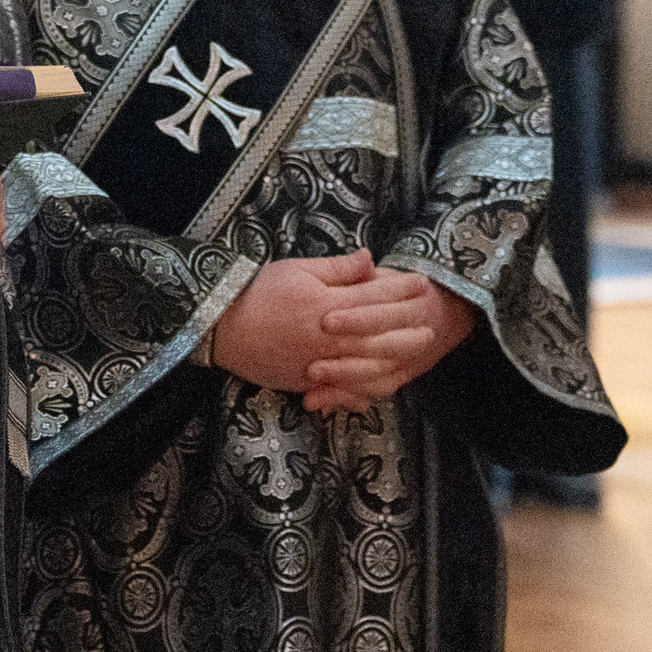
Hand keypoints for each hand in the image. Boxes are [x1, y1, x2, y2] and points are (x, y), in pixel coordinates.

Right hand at [212, 251, 474, 416]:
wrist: (221, 328)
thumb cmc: (258, 292)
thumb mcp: (297, 270)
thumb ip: (337, 269)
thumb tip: (370, 260)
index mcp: (325, 305)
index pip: (373, 296)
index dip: (400, 289)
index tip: (421, 283)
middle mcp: (326, 338)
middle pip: (377, 336)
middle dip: (407, 331)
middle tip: (431, 327)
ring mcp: (317, 363)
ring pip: (365, 367)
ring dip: (393, 362)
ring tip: (412, 357)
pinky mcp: (305, 382)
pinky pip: (341, 390)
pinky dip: (362, 391)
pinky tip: (379, 388)